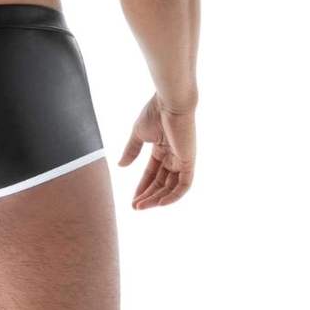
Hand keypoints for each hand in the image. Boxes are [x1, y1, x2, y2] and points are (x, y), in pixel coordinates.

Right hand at [118, 93, 195, 208]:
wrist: (169, 103)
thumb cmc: (154, 113)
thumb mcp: (138, 134)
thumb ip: (131, 151)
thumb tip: (120, 165)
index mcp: (162, 148)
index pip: (153, 173)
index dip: (143, 186)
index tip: (132, 198)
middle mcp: (173, 156)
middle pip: (161, 182)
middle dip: (148, 195)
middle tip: (135, 206)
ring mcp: (182, 160)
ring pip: (171, 187)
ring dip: (157, 198)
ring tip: (142, 206)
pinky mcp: (189, 162)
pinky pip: (184, 185)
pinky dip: (172, 196)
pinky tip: (158, 203)